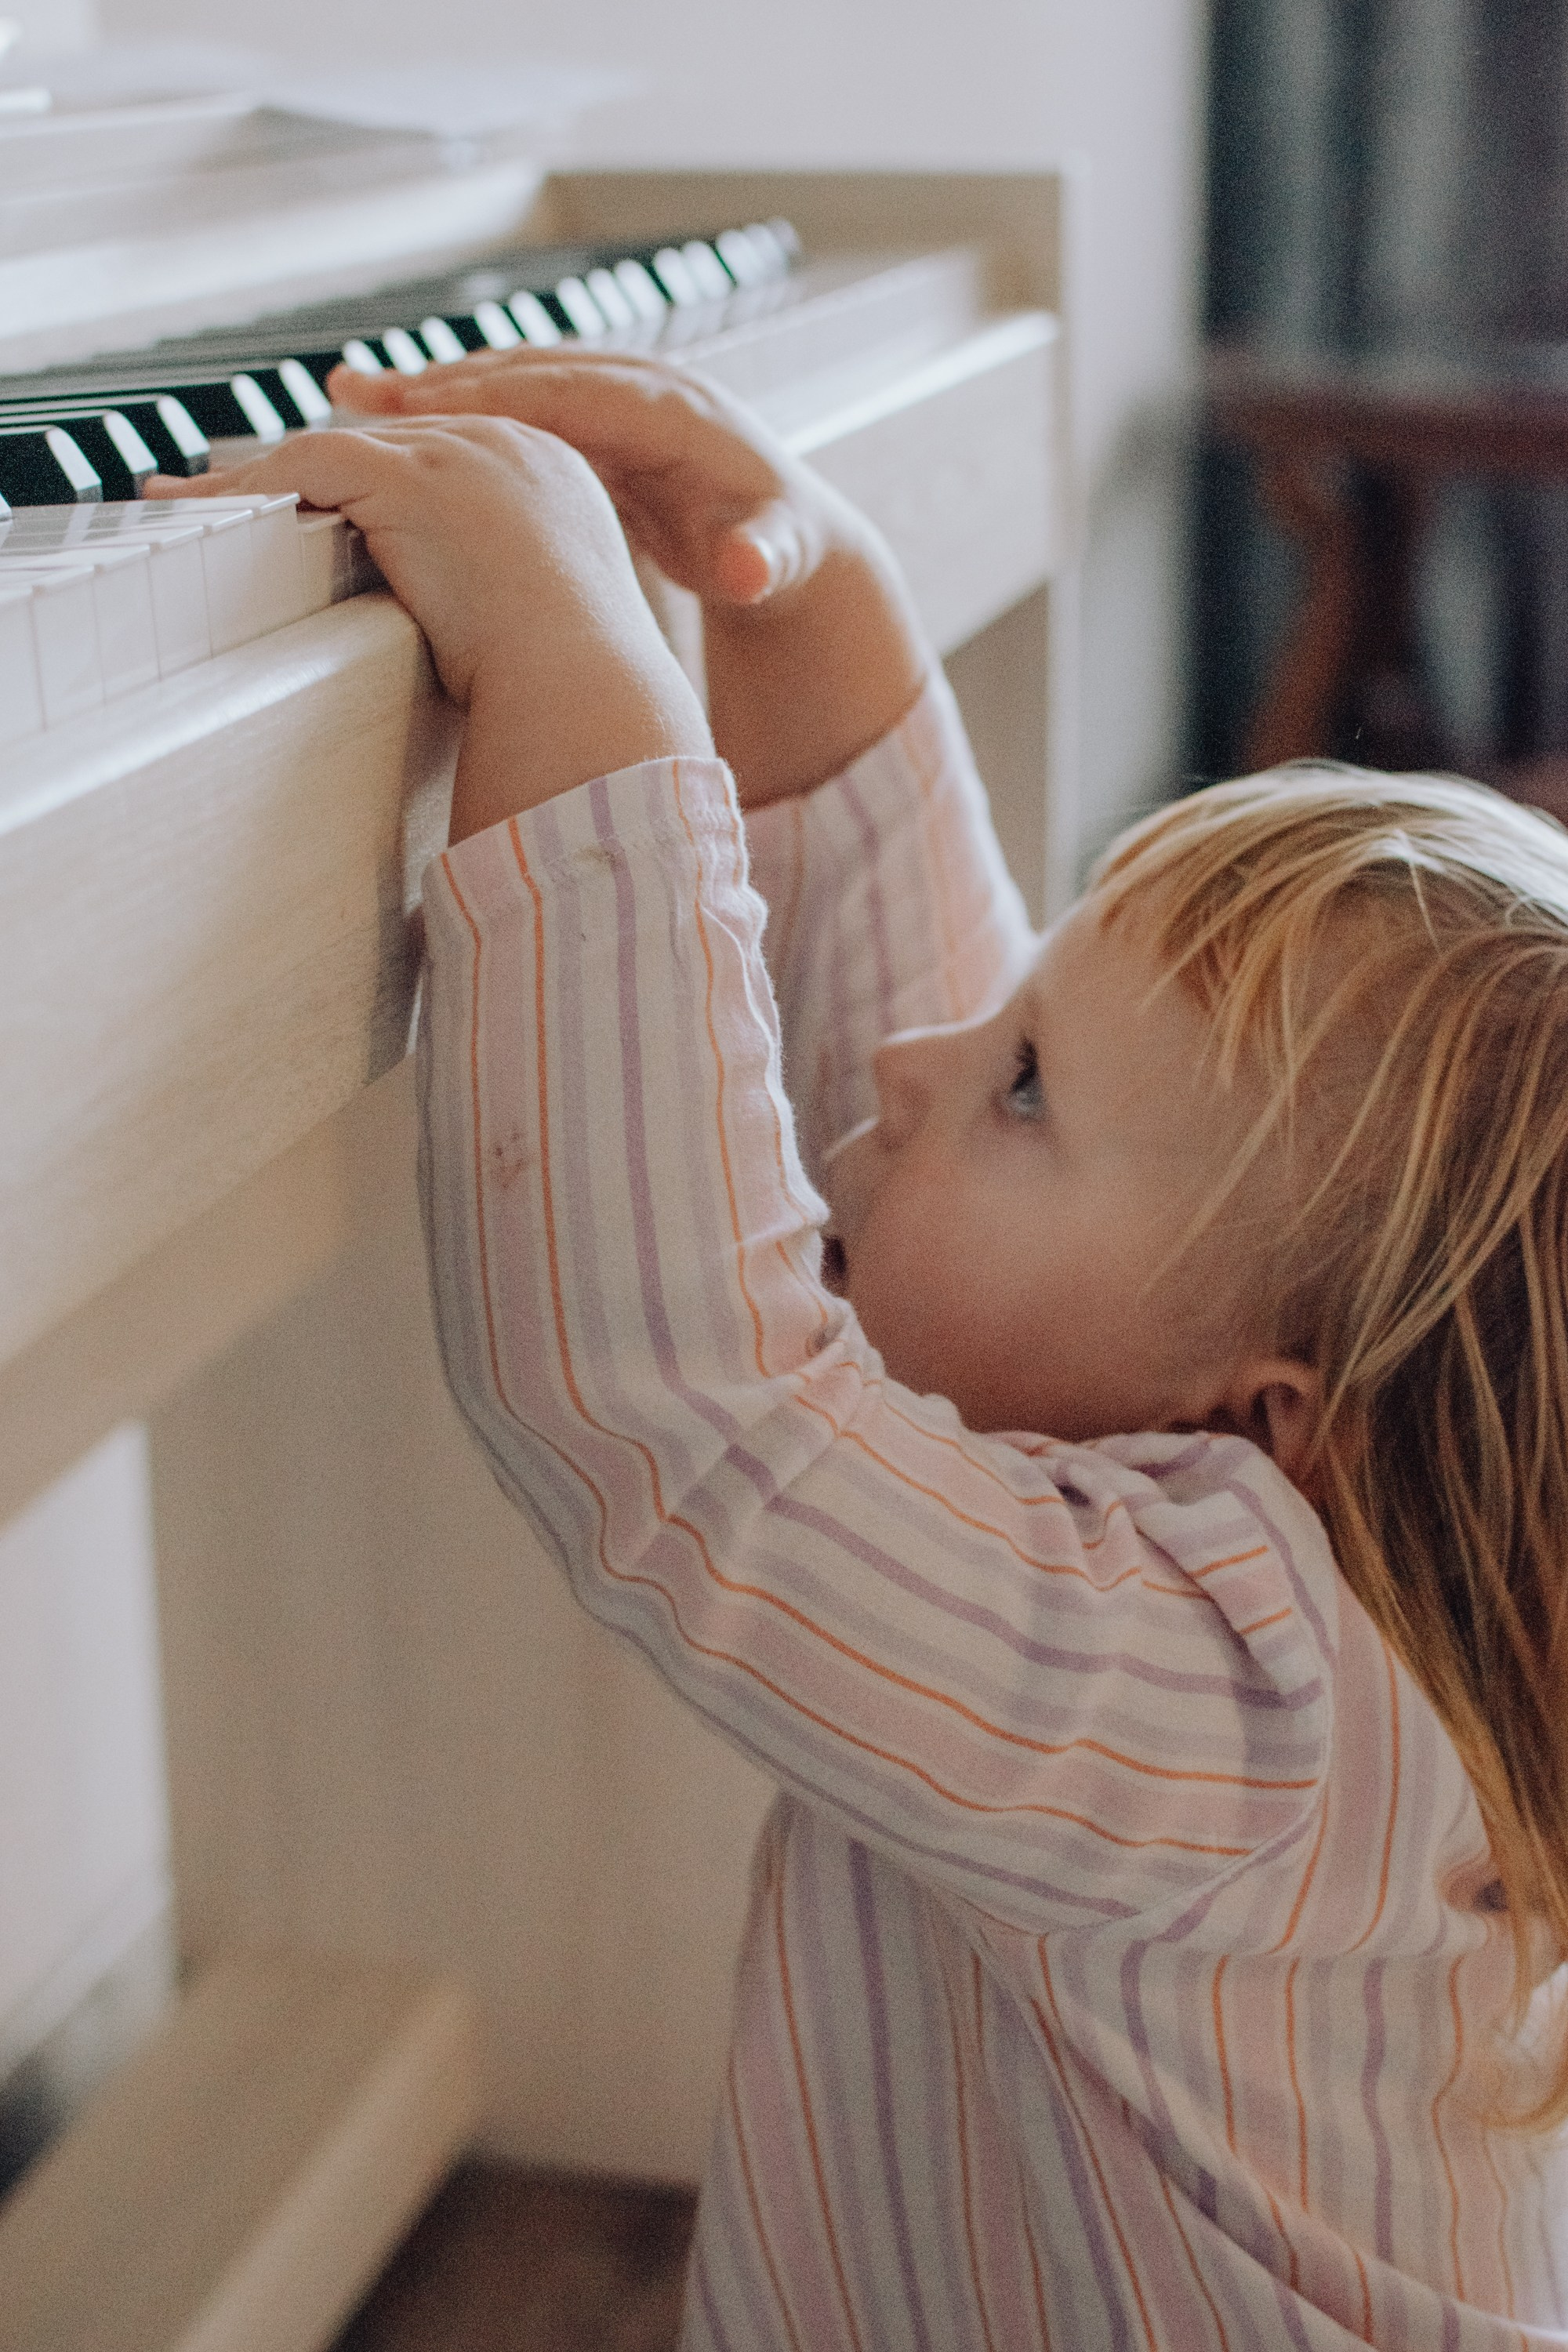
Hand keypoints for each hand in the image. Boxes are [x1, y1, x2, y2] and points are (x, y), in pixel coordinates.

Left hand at [146, 418, 711, 840]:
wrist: (585, 692)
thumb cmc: (574, 692)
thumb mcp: (544, 624)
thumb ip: (503, 599)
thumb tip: (461, 634)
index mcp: (551, 477)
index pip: (437, 459)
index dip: (366, 481)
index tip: (312, 507)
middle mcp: (510, 445)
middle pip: (380, 444)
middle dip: (302, 474)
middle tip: (229, 500)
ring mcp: (463, 453)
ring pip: (334, 451)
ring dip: (255, 481)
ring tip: (189, 504)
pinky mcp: (415, 476)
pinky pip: (306, 466)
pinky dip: (246, 489)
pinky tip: (195, 513)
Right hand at [329, 349, 931, 804]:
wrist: (791, 537)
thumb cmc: (781, 552)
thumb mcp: (779, 559)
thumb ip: (763, 560)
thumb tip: (749, 568)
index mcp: (678, 414)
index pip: (574, 396)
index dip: (497, 404)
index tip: (426, 414)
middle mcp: (642, 389)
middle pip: (528, 373)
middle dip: (444, 380)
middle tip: (360, 395)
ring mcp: (615, 400)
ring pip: (511, 382)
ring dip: (435, 387)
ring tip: (354, 399)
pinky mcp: (597, 422)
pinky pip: (515, 408)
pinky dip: (458, 412)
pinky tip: (397, 425)